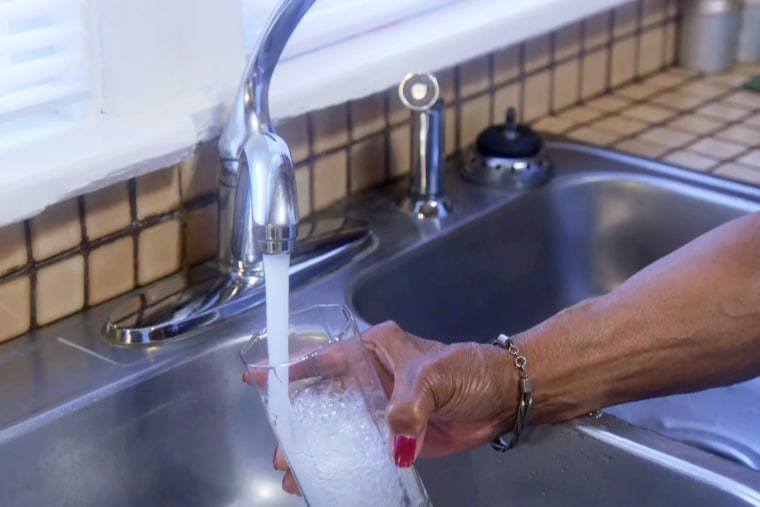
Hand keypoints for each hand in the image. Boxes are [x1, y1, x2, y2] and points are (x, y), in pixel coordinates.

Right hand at [261, 321, 518, 494]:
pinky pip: (363, 450)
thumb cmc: (468, 370)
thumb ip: (410, 403)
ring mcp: (380, 409)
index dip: (289, 368)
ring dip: (317, 450)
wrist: (502, 398)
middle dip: (298, 423)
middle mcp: (371, 379)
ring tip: (293, 473)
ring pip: (338, 429)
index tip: (256, 378)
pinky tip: (326, 481)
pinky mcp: (395, 436)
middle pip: (323, 400)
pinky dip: (345, 465)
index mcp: (375, 351)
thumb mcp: (436, 375)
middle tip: (280, 449)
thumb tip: (393, 438)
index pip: (325, 358)